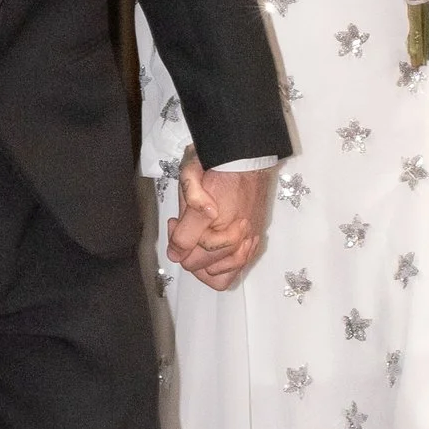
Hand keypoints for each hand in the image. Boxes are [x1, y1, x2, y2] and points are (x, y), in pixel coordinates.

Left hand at [171, 156, 272, 292]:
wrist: (249, 154)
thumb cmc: (217, 162)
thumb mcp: (190, 172)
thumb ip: (186, 204)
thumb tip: (178, 248)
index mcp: (212, 216)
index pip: (183, 247)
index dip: (173, 237)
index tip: (175, 221)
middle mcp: (231, 234)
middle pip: (197, 263)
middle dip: (184, 250)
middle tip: (185, 229)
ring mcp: (246, 240)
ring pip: (217, 274)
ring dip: (202, 264)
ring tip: (200, 244)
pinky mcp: (255, 240)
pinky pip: (238, 269)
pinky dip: (223, 267)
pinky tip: (217, 251)